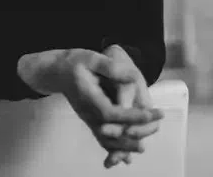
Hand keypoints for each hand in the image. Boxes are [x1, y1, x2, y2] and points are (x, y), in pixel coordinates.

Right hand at [56, 49, 163, 164]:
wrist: (56, 72)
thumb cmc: (73, 62)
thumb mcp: (91, 57)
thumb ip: (111, 67)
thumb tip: (132, 76)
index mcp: (88, 96)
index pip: (110, 112)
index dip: (130, 116)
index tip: (149, 114)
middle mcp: (87, 111)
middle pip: (109, 131)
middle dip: (132, 133)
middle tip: (156, 126)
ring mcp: (87, 118)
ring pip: (105, 139)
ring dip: (123, 146)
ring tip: (141, 148)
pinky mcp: (89, 120)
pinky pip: (101, 138)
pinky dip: (113, 148)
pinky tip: (124, 156)